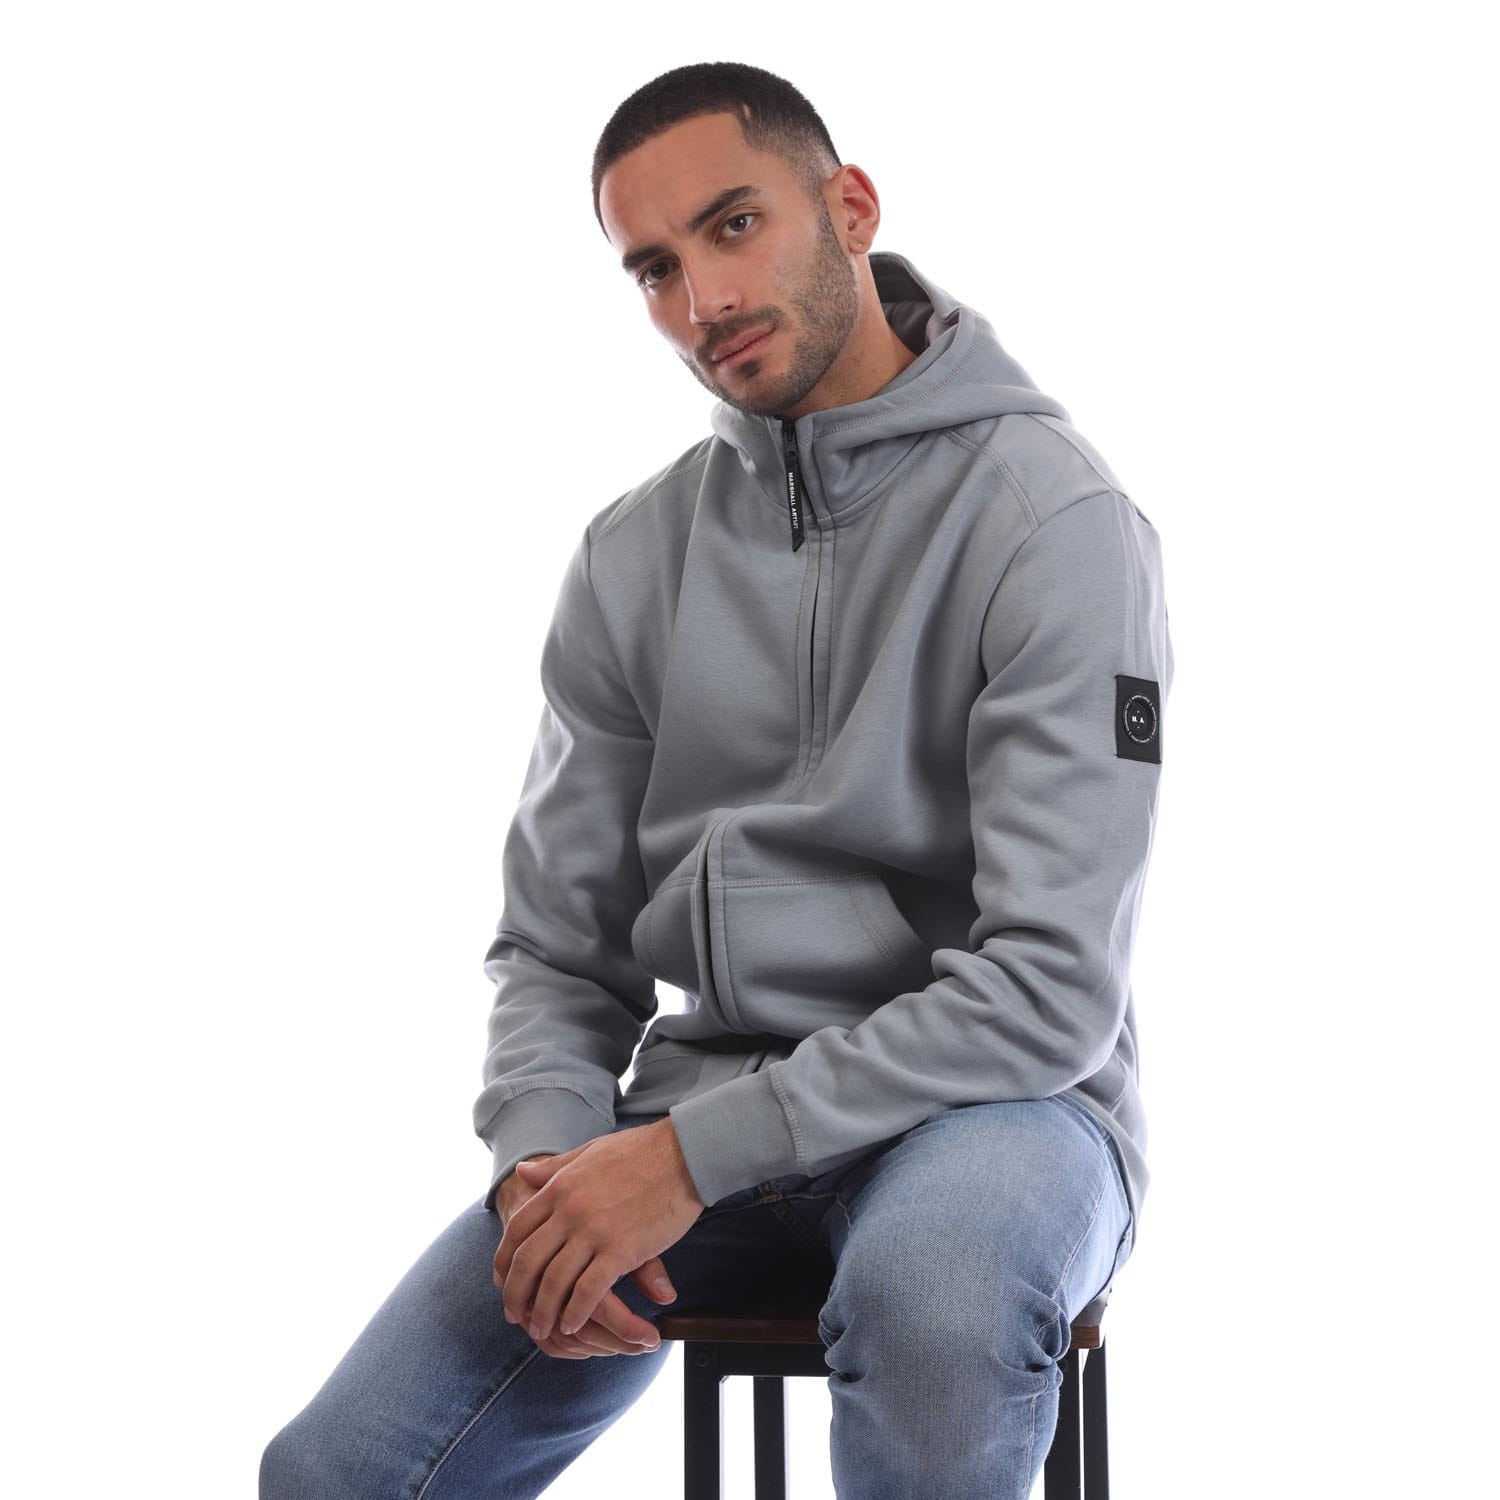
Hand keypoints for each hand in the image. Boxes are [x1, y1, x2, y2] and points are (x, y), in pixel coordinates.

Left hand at [495, 1157, 677, 1358]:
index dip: (504, 1259)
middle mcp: (570, 1210)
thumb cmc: (640, 1152)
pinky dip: (576, 1312)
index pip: (518, 1229)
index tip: (501, 1280)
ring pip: (555, 1281)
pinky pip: (589, 1290)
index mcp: (561, 1187)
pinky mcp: (622, 1249)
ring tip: (541, 1328)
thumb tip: (521, 1172)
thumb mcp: (589, 1152)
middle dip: (516, 1293)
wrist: (683, 1154)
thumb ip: (554, 1168)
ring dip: (544, 1311)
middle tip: (515, 1314)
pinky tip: (573, 1324)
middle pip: (528, 1261)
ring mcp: (595, 1231)